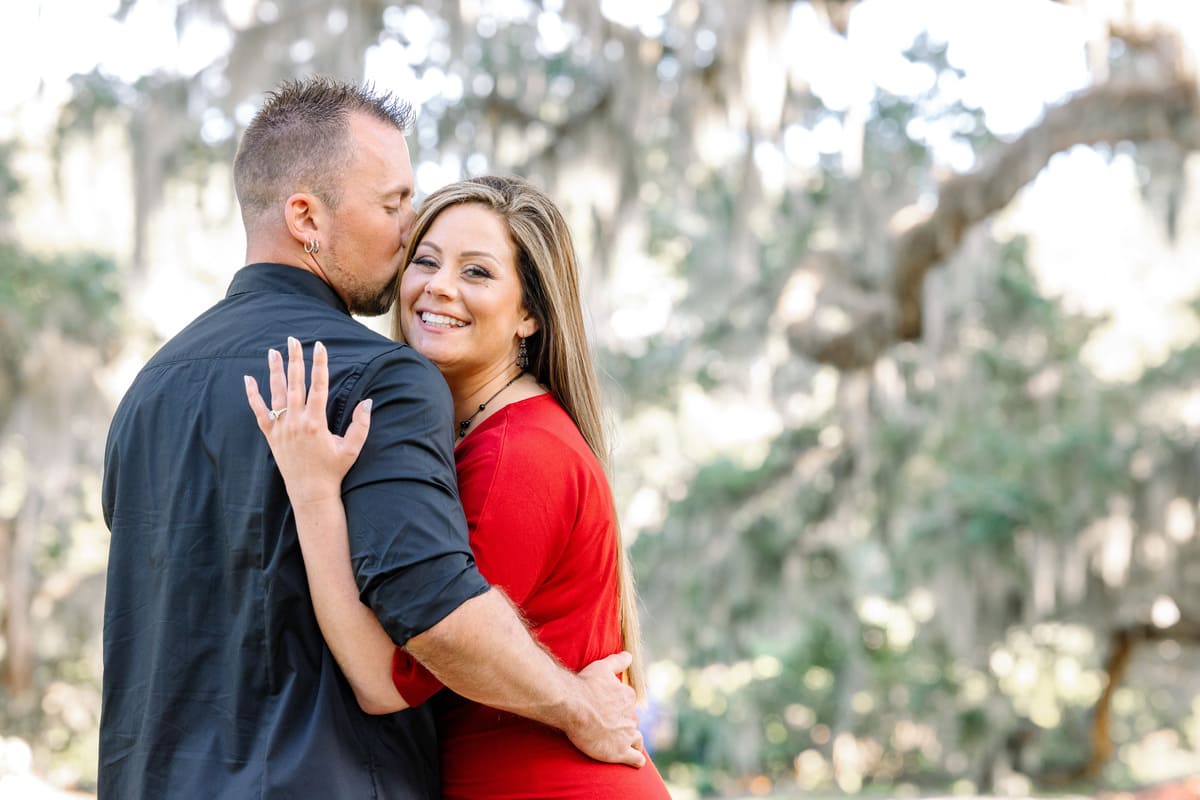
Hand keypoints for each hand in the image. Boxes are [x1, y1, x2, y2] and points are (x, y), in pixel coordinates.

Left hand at [243, 337, 371, 505]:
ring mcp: (281, 427)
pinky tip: (248, 378)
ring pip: (276, 393)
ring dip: (275, 370)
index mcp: (316, 422)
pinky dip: (252, 395)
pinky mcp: (271, 435)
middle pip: (295, 383)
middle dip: (295, 359)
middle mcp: (296, 421)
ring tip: (273, 351)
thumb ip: (361, 425)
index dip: (320, 365)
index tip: (320, 346)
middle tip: (294, 340)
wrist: (310, 492)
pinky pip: (259, 411)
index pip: (318, 386)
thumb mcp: (352, 448)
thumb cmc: (333, 470)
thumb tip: (368, 401)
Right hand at [565, 651, 645, 767]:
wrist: (574, 706)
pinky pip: (636, 758)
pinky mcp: (620, 752)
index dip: (621, 708)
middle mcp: (631, 716)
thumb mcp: (602, 667)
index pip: (629, 704)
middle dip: (626, 725)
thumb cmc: (585, 685)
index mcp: (628, 697)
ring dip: (633, 741)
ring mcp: (627, 735)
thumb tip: (629, 655)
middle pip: (632, 722)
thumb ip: (617, 661)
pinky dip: (636, 760)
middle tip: (613, 728)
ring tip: (626, 745)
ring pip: (637, 740)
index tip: (612, 710)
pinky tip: (634, 761)